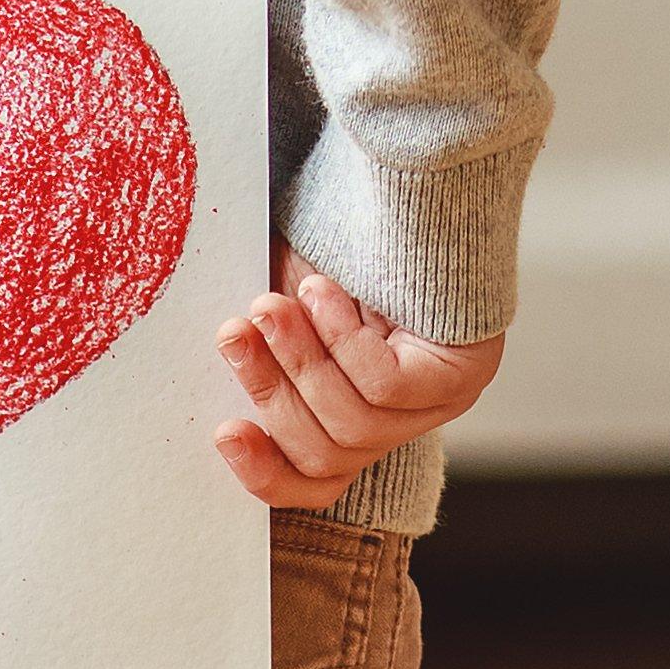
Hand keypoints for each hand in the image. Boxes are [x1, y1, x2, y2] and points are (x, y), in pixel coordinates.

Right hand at [211, 264, 497, 509]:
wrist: (403, 185)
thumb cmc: (337, 243)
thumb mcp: (284, 304)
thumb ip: (256, 348)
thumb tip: (207, 373)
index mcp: (359, 416)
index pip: (315, 482)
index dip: (265, 472)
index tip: (222, 431)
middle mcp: (402, 421)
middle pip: (326, 455)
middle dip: (270, 393)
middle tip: (234, 332)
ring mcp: (439, 402)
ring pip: (354, 425)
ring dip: (300, 363)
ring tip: (271, 308)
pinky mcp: (462, 375)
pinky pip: (386, 386)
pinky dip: (344, 344)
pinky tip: (323, 296)